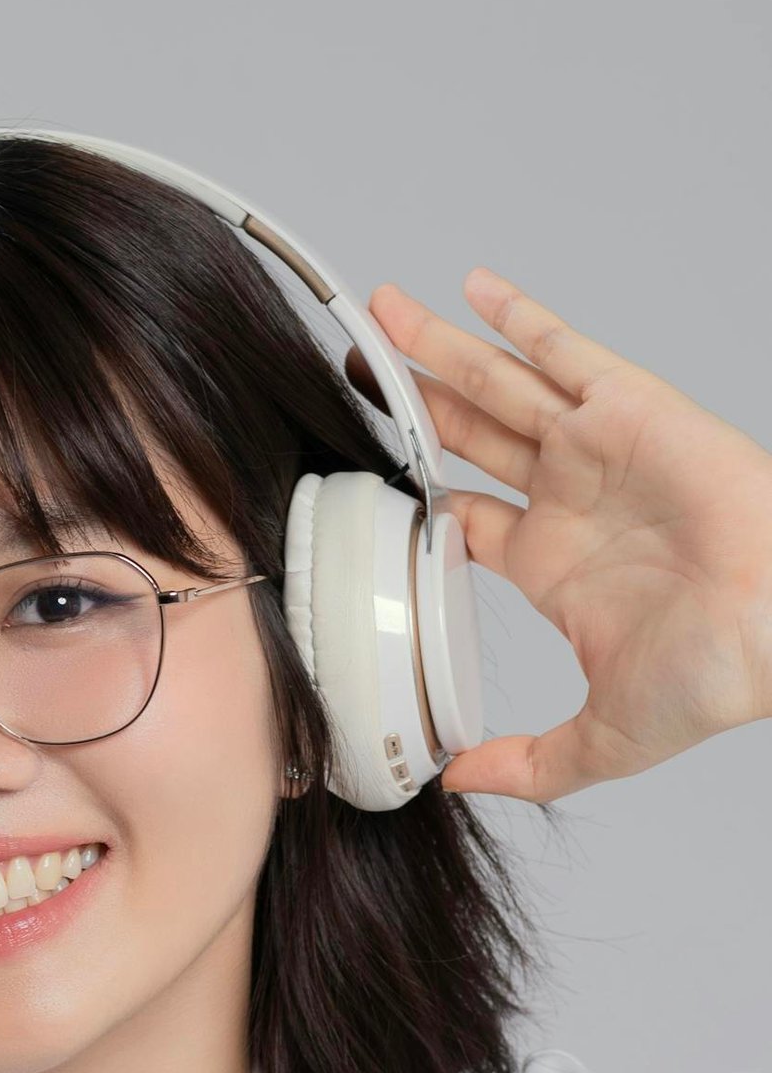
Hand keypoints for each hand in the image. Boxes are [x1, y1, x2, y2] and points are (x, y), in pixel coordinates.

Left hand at [356, 268, 771, 800]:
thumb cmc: (717, 675)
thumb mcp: (599, 740)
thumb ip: (526, 764)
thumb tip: (455, 784)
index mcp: (554, 565)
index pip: (464, 518)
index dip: (415, 496)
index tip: (367, 478)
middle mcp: (570, 499)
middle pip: (468, 436)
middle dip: (412, 402)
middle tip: (354, 369)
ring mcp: (597, 449)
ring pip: (498, 385)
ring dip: (440, 348)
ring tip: (383, 310)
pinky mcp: (630, 408)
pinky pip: (563, 348)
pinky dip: (517, 316)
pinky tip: (470, 288)